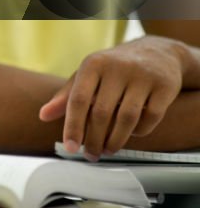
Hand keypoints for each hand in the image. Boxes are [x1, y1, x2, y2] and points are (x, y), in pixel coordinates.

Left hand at [38, 36, 188, 159]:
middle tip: (91, 155)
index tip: (70, 147)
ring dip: (115, 140)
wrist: (156, 52)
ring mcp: (142, 76)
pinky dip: (140, 131)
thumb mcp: (87, 75)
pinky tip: (131, 134)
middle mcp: (117, 68)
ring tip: (107, 151)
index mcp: (93, 64)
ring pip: (127, 118)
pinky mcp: (164, 86)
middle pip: (102, 113)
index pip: (78, 100)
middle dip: (94, 139)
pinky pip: (151, 117)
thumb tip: (43, 116)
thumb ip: (65, 96)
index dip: (73, 126)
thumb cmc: (113, 68)